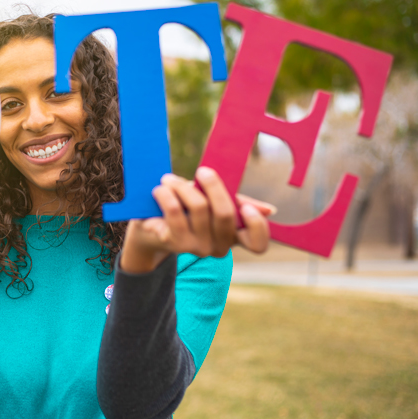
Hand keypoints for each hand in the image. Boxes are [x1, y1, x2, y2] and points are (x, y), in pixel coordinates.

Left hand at [121, 166, 271, 272]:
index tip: (247, 207)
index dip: (257, 226)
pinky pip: (174, 211)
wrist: (149, 225)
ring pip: (198, 207)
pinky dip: (166, 194)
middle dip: (213, 185)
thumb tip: (269, 210)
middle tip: (201, 170)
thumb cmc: (185, 208)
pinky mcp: (174, 243)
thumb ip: (236, 202)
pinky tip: (160, 190)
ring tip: (169, 179)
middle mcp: (219, 246)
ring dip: (182, 186)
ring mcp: (197, 248)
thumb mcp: (212, 202)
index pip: (258, 244)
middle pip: (225, 213)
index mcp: (233, 235)